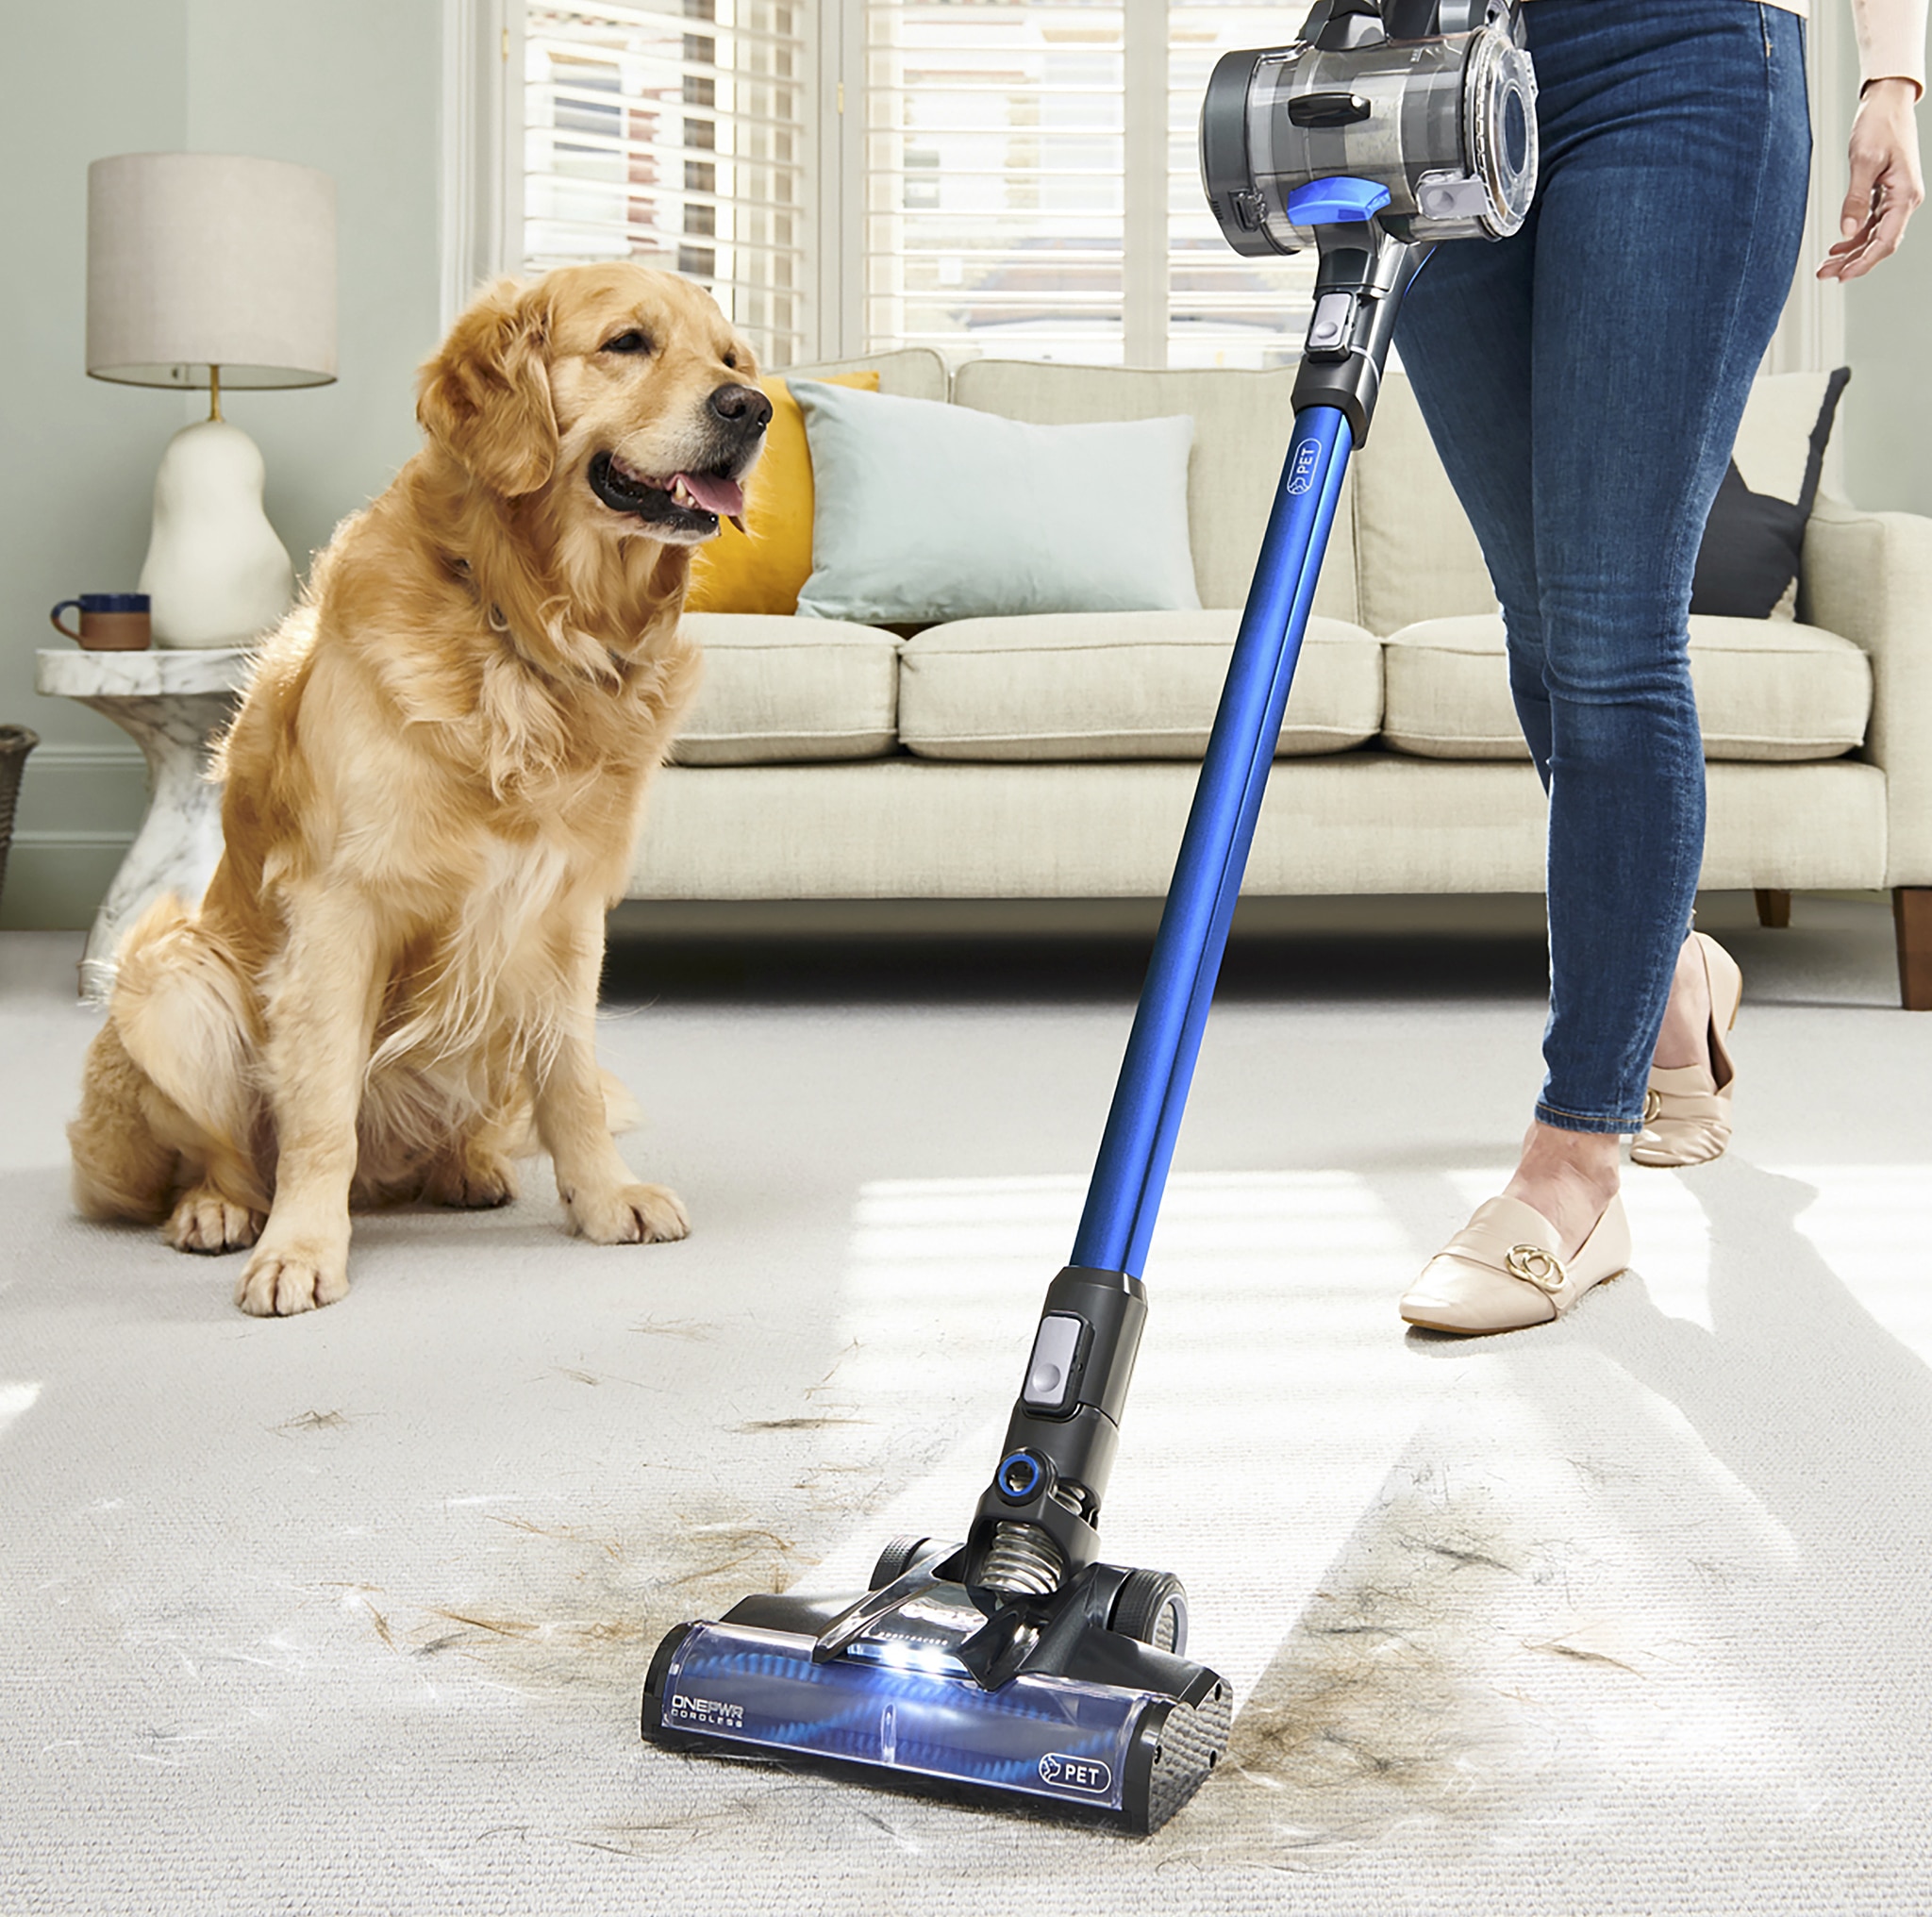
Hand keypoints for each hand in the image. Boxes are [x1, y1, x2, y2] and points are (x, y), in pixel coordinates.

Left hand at [1817, 78, 1923, 280]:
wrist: (1887, 102)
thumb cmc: (1879, 124)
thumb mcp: (1864, 161)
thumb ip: (1855, 198)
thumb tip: (1847, 231)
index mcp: (1905, 195)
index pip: (1886, 241)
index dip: (1864, 262)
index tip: (1842, 276)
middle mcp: (1904, 199)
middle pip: (1880, 243)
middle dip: (1853, 262)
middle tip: (1824, 275)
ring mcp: (1896, 197)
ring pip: (1873, 235)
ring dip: (1850, 252)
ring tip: (1825, 265)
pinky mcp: (1886, 192)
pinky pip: (1871, 223)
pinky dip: (1854, 236)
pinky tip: (1836, 246)